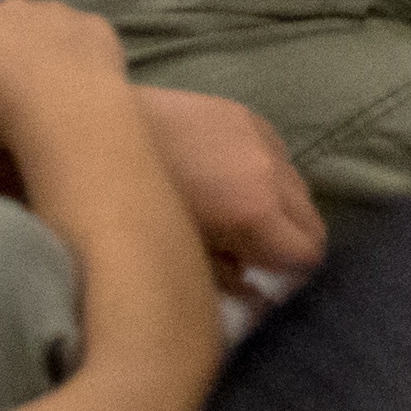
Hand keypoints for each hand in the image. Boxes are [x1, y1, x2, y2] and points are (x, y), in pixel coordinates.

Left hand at [138, 85, 322, 280]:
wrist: (97, 133)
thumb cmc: (125, 207)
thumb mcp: (173, 255)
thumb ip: (223, 279)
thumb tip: (250, 294)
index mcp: (255, 212)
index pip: (308, 255)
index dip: (292, 278)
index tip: (269, 287)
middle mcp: (272, 172)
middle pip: (313, 222)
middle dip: (291, 246)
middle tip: (257, 261)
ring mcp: (264, 139)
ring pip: (298, 188)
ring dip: (281, 211)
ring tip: (239, 221)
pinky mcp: (249, 117)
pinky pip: (277, 156)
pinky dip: (265, 178)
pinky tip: (226, 183)